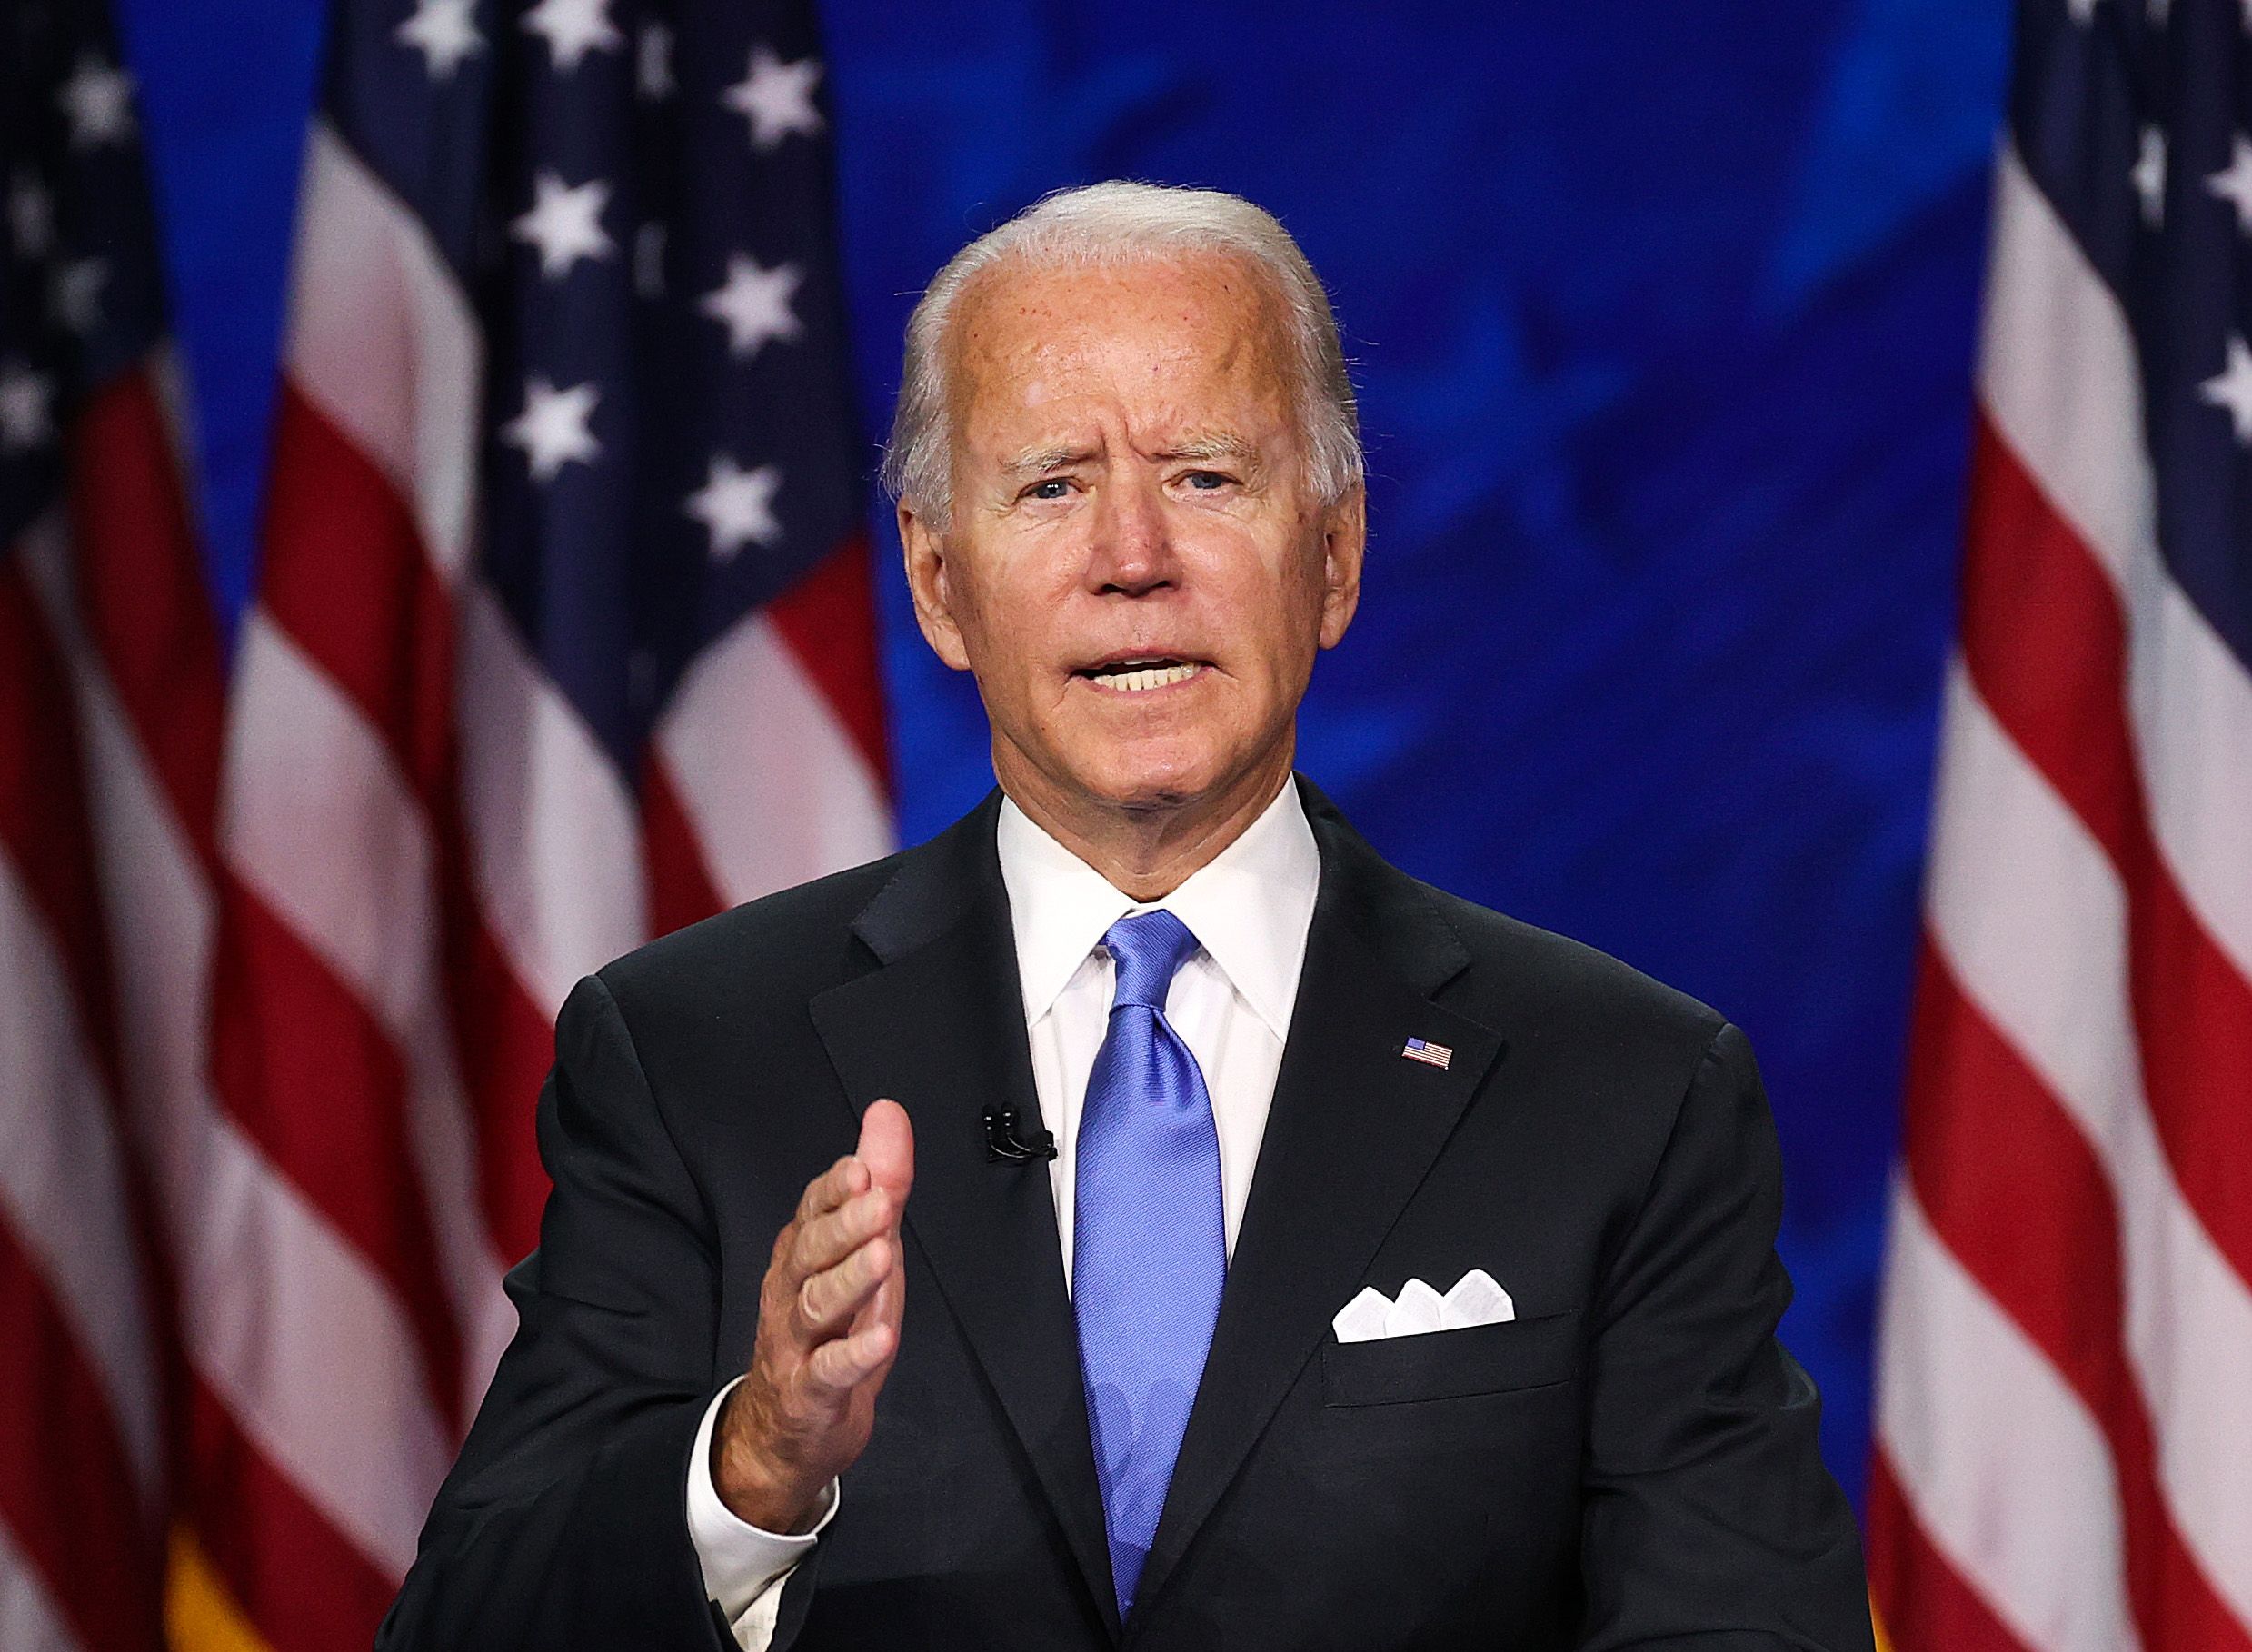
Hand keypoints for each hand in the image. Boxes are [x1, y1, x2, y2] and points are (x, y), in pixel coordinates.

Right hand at [712, 1099, 913, 1532]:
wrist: (786, 1428)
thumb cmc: (832, 1326)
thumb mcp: (865, 1250)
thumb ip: (880, 1183)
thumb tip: (887, 1113)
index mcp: (802, 1253)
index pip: (811, 1211)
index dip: (834, 1190)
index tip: (860, 1167)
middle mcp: (791, 1291)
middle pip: (811, 1252)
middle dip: (844, 1224)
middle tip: (878, 1201)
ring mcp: (797, 1342)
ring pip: (816, 1305)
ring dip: (850, 1279)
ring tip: (883, 1256)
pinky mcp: (810, 1391)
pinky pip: (828, 1371)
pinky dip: (854, 1355)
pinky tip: (881, 1338)